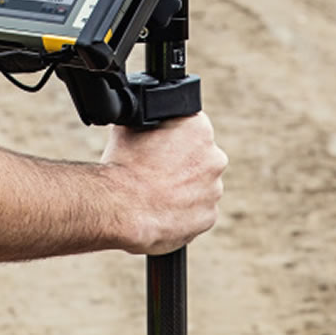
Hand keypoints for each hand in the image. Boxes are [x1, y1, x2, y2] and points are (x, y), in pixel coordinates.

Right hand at [100, 113, 227, 255]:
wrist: (121, 206)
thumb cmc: (123, 165)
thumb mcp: (131, 126)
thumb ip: (152, 121)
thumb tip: (147, 118)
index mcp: (199, 128)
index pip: (193, 129)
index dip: (175, 139)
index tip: (162, 149)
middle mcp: (214, 158)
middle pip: (201, 159)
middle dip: (185, 165)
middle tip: (159, 173)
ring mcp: (214, 189)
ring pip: (202, 187)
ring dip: (186, 190)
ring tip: (159, 195)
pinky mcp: (209, 216)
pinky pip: (199, 212)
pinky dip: (185, 213)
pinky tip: (164, 212)